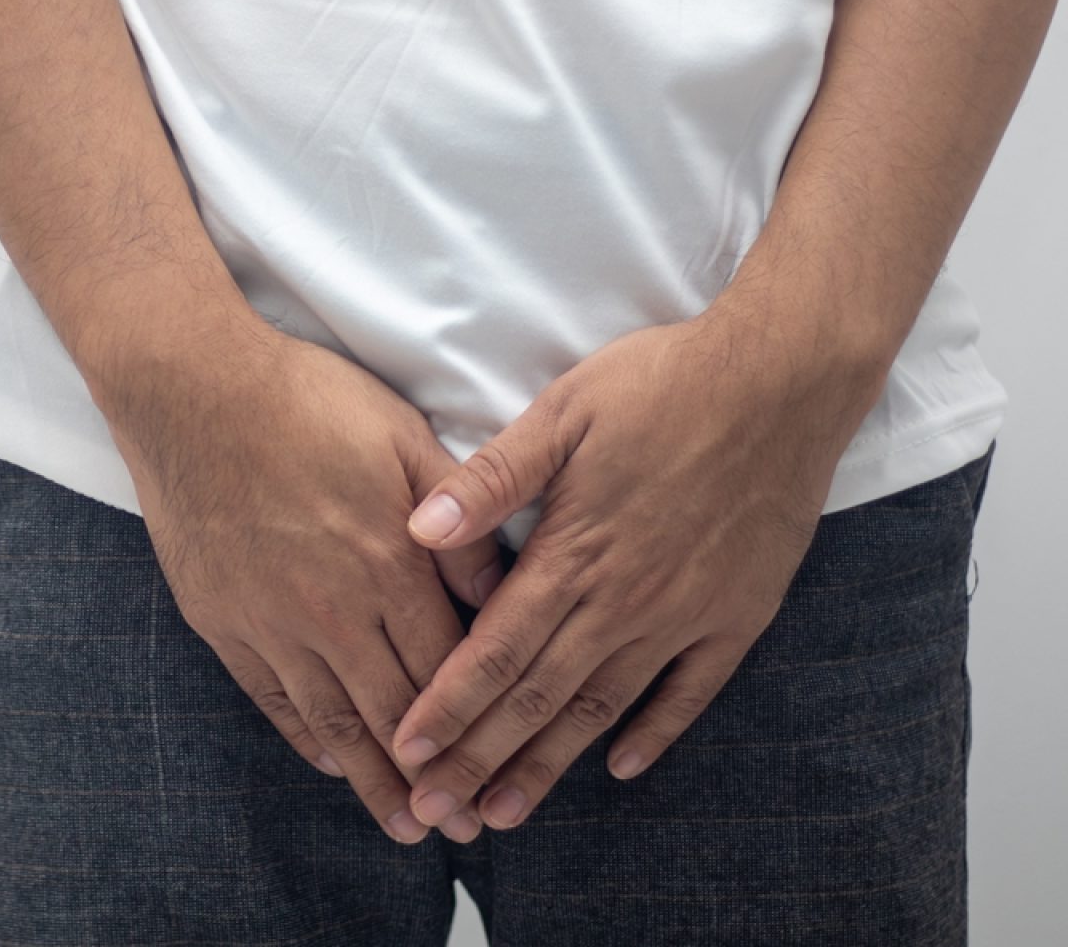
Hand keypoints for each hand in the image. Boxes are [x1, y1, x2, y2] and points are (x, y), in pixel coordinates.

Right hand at [95, 321, 505, 843]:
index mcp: (390, 564)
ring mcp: (272, 620)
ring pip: (334, 721)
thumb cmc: (305, 400)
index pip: (448, 666)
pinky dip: (305, 738)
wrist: (190, 390)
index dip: (478, 724)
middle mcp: (334, 608)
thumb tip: (504, 591)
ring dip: (373, 781)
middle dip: (436, 776)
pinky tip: (330, 761)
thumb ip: (461, 521)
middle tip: (462, 825)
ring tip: (403, 825)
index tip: (502, 767)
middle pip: (396, 712)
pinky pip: (272, 697)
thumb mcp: (405, 440)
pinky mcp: (222, 620)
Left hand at [388, 304, 886, 832]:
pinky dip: (653, 732)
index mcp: (573, 554)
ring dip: (548, 763)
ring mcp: (684, 614)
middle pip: (536, 696)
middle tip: (434, 811)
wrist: (786, 378)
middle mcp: (625, 600)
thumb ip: (492, 479)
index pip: (493, 650)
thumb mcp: (563, 413)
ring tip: (503, 810)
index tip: (405, 752)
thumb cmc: (663, 384)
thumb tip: (419, 528)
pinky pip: (690, 691)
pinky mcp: (736, 614)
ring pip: (601, 707)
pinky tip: (620, 767)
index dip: (447, 707)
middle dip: (478, 758)